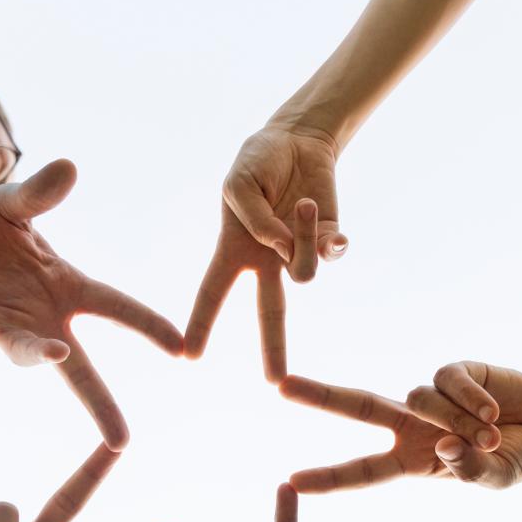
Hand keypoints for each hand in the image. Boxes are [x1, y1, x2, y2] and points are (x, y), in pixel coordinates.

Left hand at [0, 159, 183, 449]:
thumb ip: (39, 195)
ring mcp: (1, 327)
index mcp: (62, 288)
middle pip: (77, 369)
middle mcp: (37, 317)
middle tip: (120, 439)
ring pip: (23, 352)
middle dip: (99, 405)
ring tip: (56, 352)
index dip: (149, 327)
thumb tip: (69, 167)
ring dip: (37, 354)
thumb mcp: (12, 205)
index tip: (182, 348)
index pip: (115, 309)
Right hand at [185, 126, 347, 381]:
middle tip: (275, 383)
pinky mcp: (329, 238)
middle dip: (274, 348)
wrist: (296, 139)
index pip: (214, 293)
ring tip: (301, 203)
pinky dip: (327, 234)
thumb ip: (256, 221)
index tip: (190, 356)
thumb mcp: (240, 185)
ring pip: (305, 272)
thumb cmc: (258, 162)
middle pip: (270, 313)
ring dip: (304, 238)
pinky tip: (315, 209)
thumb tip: (284, 250)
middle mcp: (266, 259)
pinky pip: (332, 251)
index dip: (202, 323)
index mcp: (233, 250)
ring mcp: (299, 252)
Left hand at [279, 374, 500, 492]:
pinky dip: (471, 400)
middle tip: (281, 386)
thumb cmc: (514, 457)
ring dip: (457, 421)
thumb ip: (471, 471)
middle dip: (320, 396)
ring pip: (419, 401)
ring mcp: (429, 397)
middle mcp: (411, 425)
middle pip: (356, 407)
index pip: (363, 471)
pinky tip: (492, 410)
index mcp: (411, 459)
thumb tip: (446, 448)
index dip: (329, 477)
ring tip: (489, 434)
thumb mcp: (495, 479)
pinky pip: (448, 382)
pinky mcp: (453, 372)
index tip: (292, 481)